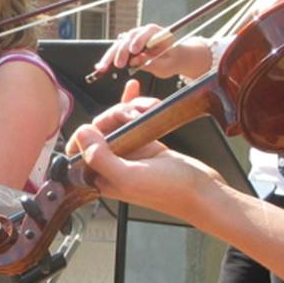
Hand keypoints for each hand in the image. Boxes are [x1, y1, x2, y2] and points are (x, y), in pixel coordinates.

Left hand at [71, 97, 220, 218]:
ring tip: (147, 110)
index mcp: (102, 177)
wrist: (204, 192)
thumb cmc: (172, 191)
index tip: (100, 126)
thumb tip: (82, 134)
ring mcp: (130, 152)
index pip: (79, 150)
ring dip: (130, 108)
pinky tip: (134, 91)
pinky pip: (133, 120)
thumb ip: (101, 158)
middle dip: (115, 115)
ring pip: (118, 120)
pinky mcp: (146, 143)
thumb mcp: (130, 176)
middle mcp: (113, 165)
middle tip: (134, 116)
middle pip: (99, 129)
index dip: (86, 133)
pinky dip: (135, 105)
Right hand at [95, 25, 208, 79]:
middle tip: (118, 64)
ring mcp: (132, 39)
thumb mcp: (167, 64)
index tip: (134, 50)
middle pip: (128, 38)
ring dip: (110, 56)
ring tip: (102, 68)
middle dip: (121, 51)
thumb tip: (135, 60)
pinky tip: (100, 66)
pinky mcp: (126, 46)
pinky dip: (108, 59)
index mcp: (156, 32)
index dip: (139, 40)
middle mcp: (141, 32)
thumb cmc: (171, 60)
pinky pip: (115, 51)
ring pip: (118, 45)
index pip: (146, 33)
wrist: (171, 58)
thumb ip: (153, 62)